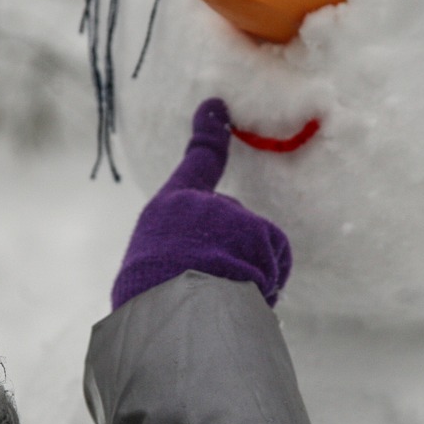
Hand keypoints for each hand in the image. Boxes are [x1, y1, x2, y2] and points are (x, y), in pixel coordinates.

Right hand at [111, 99, 291, 309]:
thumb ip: (176, 263)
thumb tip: (194, 278)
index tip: (216, 107)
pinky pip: (275, 263)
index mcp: (167, 210)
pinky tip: (243, 299)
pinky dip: (267, 284)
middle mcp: (202, 204)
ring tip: (219, 300)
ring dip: (248, 278)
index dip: (208, 134)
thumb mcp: (148, 279)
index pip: (195, 163)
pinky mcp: (260, 231)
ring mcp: (234, 214)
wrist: (171, 316)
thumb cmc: (151, 308)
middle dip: (232, 258)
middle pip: (233, 227)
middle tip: (208, 290)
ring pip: (257, 249)